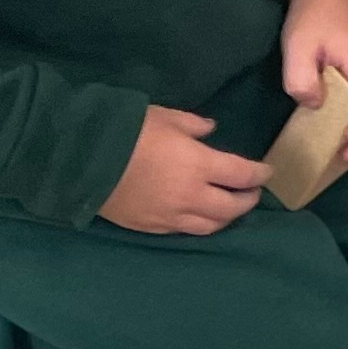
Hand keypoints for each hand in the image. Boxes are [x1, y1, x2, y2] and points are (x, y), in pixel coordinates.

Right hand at [102, 106, 267, 236]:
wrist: (80, 160)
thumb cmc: (126, 132)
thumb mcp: (165, 117)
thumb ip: (194, 125)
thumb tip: (211, 130)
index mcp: (200, 165)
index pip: (242, 174)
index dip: (259, 173)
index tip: (267, 171)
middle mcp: (191, 196)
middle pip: (232, 208)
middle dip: (247, 200)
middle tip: (252, 192)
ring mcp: (171, 216)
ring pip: (211, 226)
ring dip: (226, 218)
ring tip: (230, 209)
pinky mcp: (151, 227)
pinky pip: (184, 231)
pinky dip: (199, 225)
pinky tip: (200, 217)